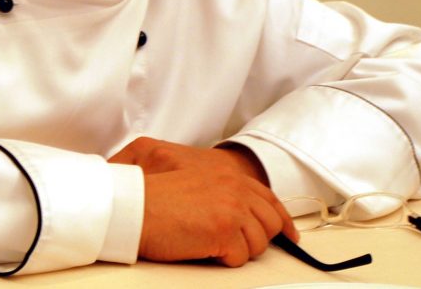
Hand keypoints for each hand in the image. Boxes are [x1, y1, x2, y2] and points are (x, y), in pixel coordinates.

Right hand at [108, 137, 297, 266]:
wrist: (132, 205)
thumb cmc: (146, 189)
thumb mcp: (170, 160)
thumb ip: (200, 171)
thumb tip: (216, 189)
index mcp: (225, 170)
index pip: (267, 196)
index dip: (280, 217)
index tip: (289, 233)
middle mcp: (234, 185)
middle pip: (270, 221)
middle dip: (258, 237)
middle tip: (238, 243)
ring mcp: (232, 207)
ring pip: (258, 243)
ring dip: (237, 249)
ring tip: (211, 243)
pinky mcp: (224, 231)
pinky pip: (239, 257)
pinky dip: (223, 259)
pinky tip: (203, 248)